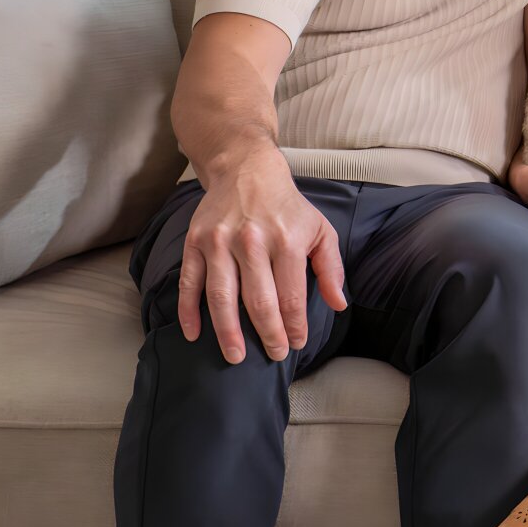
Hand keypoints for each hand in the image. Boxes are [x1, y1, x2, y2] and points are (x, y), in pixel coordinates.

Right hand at [178, 156, 347, 364]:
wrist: (247, 170)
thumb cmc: (287, 207)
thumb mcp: (320, 230)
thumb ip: (331, 269)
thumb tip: (338, 304)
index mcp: (286, 241)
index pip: (291, 297)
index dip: (294, 326)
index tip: (295, 344)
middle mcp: (252, 242)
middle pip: (258, 302)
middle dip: (267, 335)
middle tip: (272, 355)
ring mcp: (219, 242)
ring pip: (221, 297)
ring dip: (228, 332)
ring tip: (235, 357)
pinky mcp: (195, 241)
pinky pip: (189, 282)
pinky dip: (188, 311)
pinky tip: (193, 334)